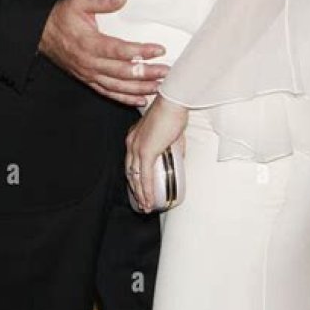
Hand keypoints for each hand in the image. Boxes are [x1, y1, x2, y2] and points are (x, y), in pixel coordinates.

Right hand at [38, 0, 166, 105]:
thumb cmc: (61, 17)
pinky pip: (108, 92)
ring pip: (118, 86)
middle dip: (146, 73)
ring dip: (139, 88)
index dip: (140, 51)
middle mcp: (90, 62)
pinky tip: (140, 98)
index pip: (120, 50)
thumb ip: (101, 0)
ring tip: (158, 86)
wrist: (42, 33)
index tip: (158, 50)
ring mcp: (89, 73)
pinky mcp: (88, 79)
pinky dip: (125, 98)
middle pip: (122, 72)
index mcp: (89, 43)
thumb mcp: (79, 1)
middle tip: (166, 71)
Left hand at [125, 95, 188, 211]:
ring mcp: (137, 148)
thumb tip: (179, 160)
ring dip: (140, 195)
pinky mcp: (146, 152)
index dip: (134, 177)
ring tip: (146, 207)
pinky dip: (146, 191)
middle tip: (142, 203)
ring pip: (136, 178)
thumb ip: (172, 148)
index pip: (131, 162)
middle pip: (130, 172)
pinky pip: (145, 177)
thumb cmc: (173, 112)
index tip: (139, 188)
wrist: (172, 102)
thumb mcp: (171, 134)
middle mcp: (131, 143)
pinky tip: (149, 201)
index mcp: (134, 137)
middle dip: (135, 190)